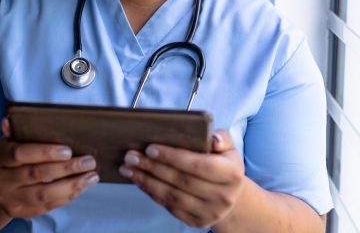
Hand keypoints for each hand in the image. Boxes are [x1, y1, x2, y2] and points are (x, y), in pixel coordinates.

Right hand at [0, 117, 98, 217]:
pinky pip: (45, 207)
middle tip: (89, 161)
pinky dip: (66, 197)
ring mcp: (7, 199)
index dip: (44, 152)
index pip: (19, 154)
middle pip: (35, 174)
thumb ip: (16, 131)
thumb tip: (11, 118)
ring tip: (91, 176)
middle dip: (66, 168)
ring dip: (71, 185)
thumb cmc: (10, 156)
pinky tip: (80, 187)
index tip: (68, 150)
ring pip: (42, 194)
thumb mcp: (10, 141)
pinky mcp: (18, 212)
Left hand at [118, 129, 244, 227]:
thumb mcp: (228, 149)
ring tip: (128, 168)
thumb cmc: (223, 165)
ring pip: (172, 196)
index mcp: (232, 175)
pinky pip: (169, 206)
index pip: (199, 165)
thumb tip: (213, 139)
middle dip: (153, 167)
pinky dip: (151, 192)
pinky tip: (139, 180)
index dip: (173, 156)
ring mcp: (210, 212)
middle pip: (182, 181)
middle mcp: (223, 197)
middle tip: (131, 156)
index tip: (151, 148)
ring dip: (146, 181)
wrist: (230, 196)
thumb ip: (221, 138)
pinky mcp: (197, 222)